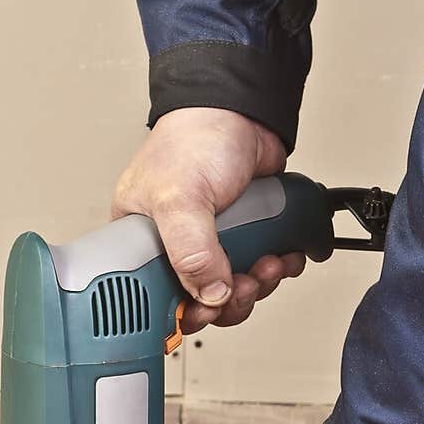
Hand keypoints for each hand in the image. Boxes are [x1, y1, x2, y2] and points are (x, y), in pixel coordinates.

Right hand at [112, 108, 305, 332]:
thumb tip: (210, 295)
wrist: (242, 111)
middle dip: (229, 301)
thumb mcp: (181, 198)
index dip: (185, 312)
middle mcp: (175, 247)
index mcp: (142, 241)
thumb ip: (191, 252)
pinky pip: (258, 271)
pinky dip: (275, 270)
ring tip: (268, 263)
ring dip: (258, 285)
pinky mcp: (244, 238)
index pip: (157, 298)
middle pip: (201, 302)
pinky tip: (281, 256)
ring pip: (233, 291)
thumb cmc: (196, 138)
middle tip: (243, 285)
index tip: (206, 312)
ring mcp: (211, 244)